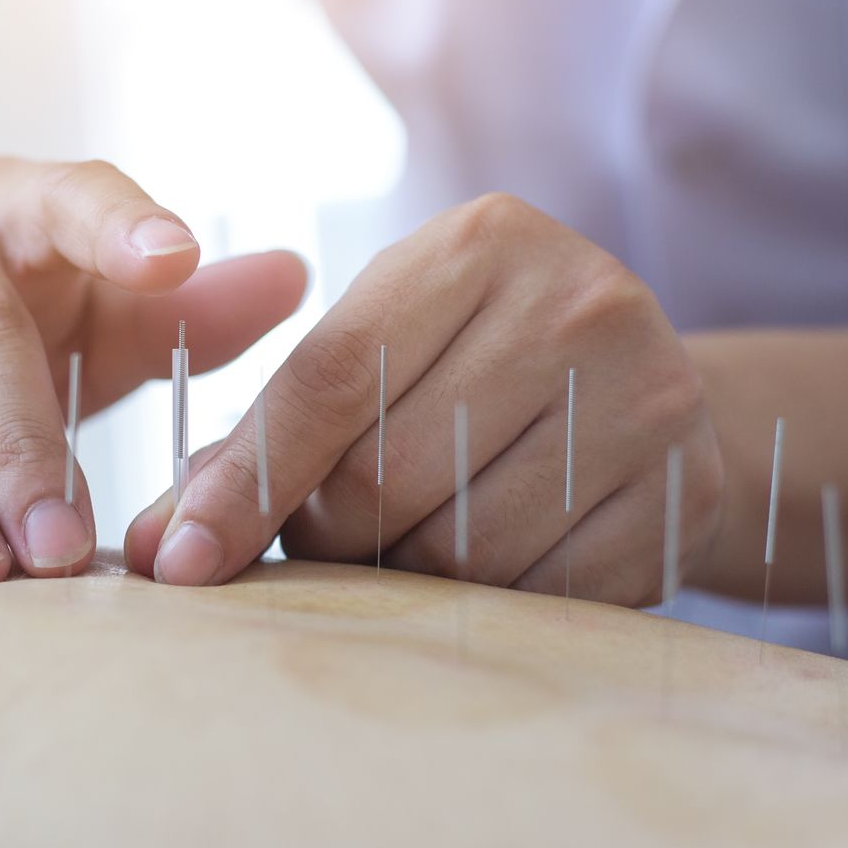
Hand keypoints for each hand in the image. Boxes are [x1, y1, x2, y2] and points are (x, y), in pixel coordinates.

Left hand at [124, 194, 721, 605]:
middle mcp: (578, 299)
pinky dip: (496, 604)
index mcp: (480, 242)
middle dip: (330, 534)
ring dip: (409, 578)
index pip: (330, 377)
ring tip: (413, 548)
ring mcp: (650, 394)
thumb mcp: (384, 351)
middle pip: (387, 476)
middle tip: (330, 541)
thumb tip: (160, 549)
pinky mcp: (688, 489)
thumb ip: (270, 433)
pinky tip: (498, 569)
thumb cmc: (476, 368)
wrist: (647, 389)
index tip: (178, 562)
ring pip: (463, 552)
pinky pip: (544, 596)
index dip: (245, 479)